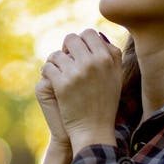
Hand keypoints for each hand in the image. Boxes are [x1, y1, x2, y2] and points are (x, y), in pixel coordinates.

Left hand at [40, 29, 122, 153]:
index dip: (81, 41)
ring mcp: (76, 73)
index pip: (89, 33)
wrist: (94, 130)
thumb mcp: (116, 77)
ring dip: (55, 62)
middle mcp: (92, 62)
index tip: (78, 52)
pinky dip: (48, 73)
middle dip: (66, 49)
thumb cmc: (106, 104)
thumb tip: (99, 35)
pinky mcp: (62, 84)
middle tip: (66, 61)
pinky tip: (52, 80)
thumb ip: (111, 54)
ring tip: (58, 72)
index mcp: (107, 58)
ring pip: (57, 53)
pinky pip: (48, 67)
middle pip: (71, 39)